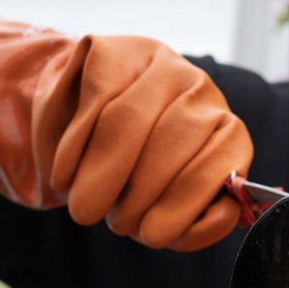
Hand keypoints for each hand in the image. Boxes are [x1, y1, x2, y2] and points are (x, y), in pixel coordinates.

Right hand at [0, 12, 249, 250]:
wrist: (79, 125)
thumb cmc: (130, 176)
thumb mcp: (166, 204)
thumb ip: (198, 216)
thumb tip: (221, 214)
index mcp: (224, 127)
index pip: (221, 159)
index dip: (185, 202)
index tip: (151, 236)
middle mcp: (198, 87)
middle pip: (173, 140)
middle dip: (140, 194)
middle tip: (114, 225)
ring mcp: (157, 61)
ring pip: (129, 120)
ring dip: (104, 174)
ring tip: (85, 208)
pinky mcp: (108, 51)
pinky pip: (93, 102)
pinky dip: (75, 149)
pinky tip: (64, 176)